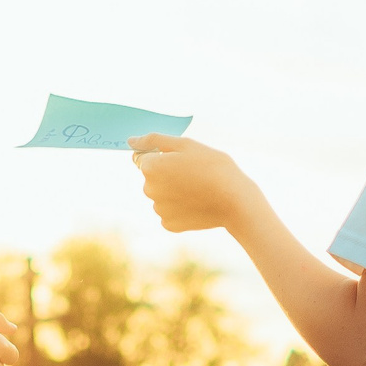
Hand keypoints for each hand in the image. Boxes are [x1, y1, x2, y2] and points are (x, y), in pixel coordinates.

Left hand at [130, 134, 256, 233]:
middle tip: (194, 174)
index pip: (146, 158)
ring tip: (198, 189)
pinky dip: (180, 208)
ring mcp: (158, 209)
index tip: (184, 161)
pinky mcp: (169, 225)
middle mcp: (148, 189)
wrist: (234, 200)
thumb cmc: (212, 166)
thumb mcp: (185, 145)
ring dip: (174, 191)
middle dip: (168, 174)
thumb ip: (154, 140)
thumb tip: (130, 141)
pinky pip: (170, 212)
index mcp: (150, 168)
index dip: (166, 157)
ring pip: (162, 195)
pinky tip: (197, 204)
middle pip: (153, 178)